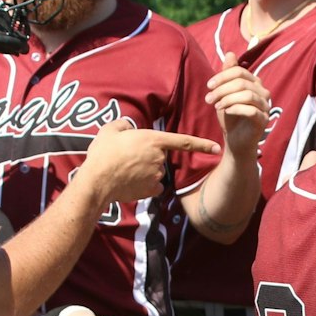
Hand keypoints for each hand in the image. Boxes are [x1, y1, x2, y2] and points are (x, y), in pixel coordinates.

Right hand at [79, 119, 219, 203]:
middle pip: (159, 156)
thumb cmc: (103, 153)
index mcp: (153, 140)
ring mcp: (156, 175)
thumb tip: (128, 129)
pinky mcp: (151, 190)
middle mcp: (159, 158)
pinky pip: (151, 185)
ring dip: (143, 170)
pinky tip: (129, 182)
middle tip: (125, 156)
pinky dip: (143, 184)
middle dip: (147, 155)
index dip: (202, 144)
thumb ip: (124, 125)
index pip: (184, 141)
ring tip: (123, 169)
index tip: (217, 147)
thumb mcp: (110, 130)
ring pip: (154, 170)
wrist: (97, 181)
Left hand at [207, 53, 270, 155]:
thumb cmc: (230, 117)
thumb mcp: (224, 94)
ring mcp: (265, 106)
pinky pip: (251, 110)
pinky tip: (225, 112)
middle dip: (222, 89)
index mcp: (255, 83)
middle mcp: (263, 93)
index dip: (222, 76)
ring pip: (247, 94)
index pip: (240, 71)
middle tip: (209, 98)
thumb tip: (230, 53)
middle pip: (242, 82)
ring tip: (216, 106)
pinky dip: (235, 109)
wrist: (234, 141)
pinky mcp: (263, 120)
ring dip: (228, 98)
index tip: (208, 86)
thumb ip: (227, 75)